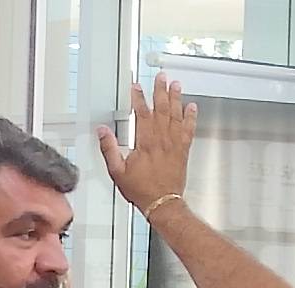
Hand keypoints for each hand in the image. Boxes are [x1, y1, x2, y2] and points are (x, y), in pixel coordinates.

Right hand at [94, 75, 196, 211]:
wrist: (162, 202)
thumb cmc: (141, 189)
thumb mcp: (117, 171)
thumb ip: (109, 149)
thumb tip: (102, 131)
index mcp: (146, 143)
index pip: (142, 113)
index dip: (138, 98)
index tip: (136, 87)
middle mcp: (162, 140)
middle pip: (162, 109)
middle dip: (160, 91)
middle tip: (161, 77)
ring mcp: (175, 143)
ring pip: (176, 115)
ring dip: (176, 98)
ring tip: (176, 84)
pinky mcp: (183, 150)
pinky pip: (189, 129)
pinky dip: (191, 117)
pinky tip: (191, 107)